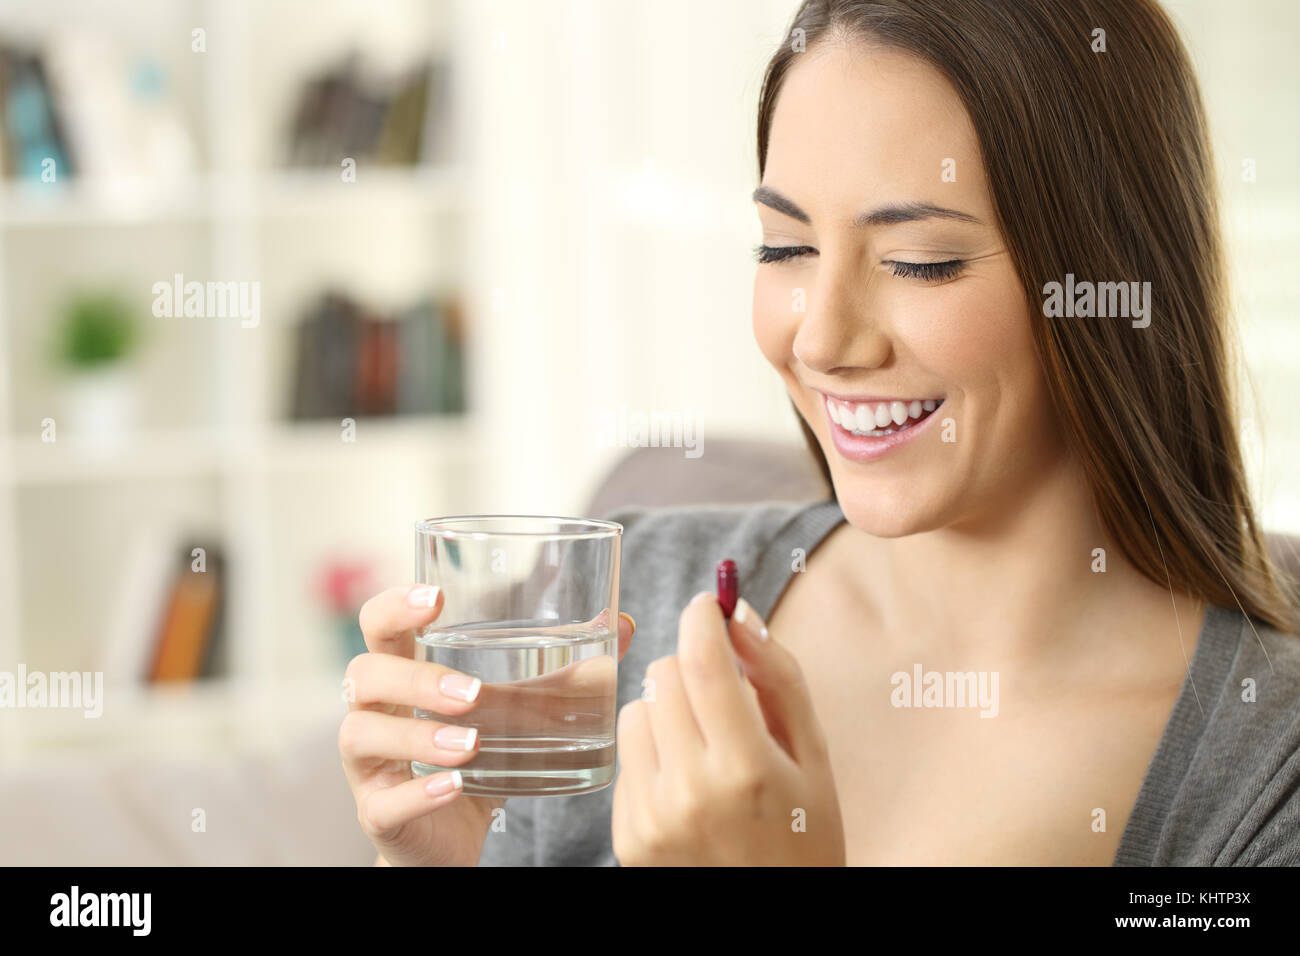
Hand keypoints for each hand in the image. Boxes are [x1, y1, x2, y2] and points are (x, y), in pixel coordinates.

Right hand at [340, 584, 635, 866]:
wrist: (449, 842)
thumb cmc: (474, 759)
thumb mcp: (515, 713)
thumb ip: (559, 673)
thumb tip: (622, 625)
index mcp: (402, 674)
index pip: (378, 625)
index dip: (395, 606)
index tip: (436, 598)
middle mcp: (374, 713)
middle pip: (363, 675)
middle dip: (414, 678)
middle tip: (472, 692)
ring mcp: (370, 767)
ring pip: (361, 736)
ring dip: (417, 737)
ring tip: (471, 743)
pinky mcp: (379, 814)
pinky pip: (383, 802)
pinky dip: (419, 793)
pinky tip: (455, 786)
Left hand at [612, 592, 844, 865]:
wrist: (776, 921)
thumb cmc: (805, 835)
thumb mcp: (813, 756)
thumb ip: (779, 677)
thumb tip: (737, 612)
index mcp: (747, 768)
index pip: (703, 662)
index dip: (701, 617)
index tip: (708, 605)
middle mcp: (692, 792)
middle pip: (664, 675)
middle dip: (692, 669)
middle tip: (722, 695)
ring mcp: (652, 817)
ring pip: (635, 710)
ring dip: (665, 710)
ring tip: (703, 744)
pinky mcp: (627, 837)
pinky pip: (624, 758)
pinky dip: (652, 754)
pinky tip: (686, 783)